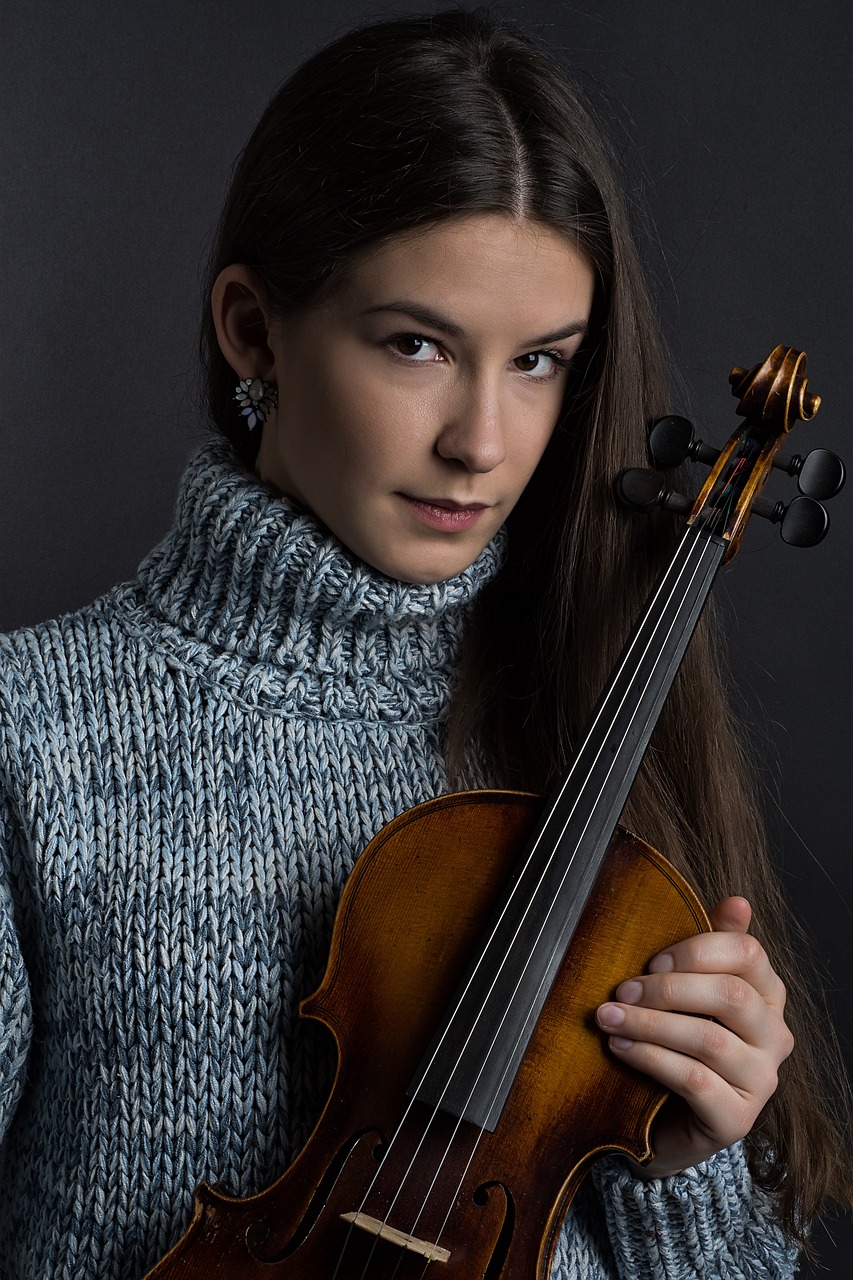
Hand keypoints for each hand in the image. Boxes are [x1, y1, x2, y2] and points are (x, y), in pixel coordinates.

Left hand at [595, 896, 793, 1177]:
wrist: (665, 1120)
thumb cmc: (678, 1043)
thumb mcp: (688, 992)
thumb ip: (710, 947)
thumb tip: (737, 901)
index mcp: (767, 995)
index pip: (748, 953)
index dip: (696, 950)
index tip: (650, 958)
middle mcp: (774, 1036)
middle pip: (730, 995)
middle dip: (667, 989)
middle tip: (621, 990)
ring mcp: (761, 1081)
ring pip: (708, 1039)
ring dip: (649, 1024)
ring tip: (609, 1018)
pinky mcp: (737, 1120)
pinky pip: (694, 1080)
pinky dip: (650, 1058)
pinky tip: (620, 1047)